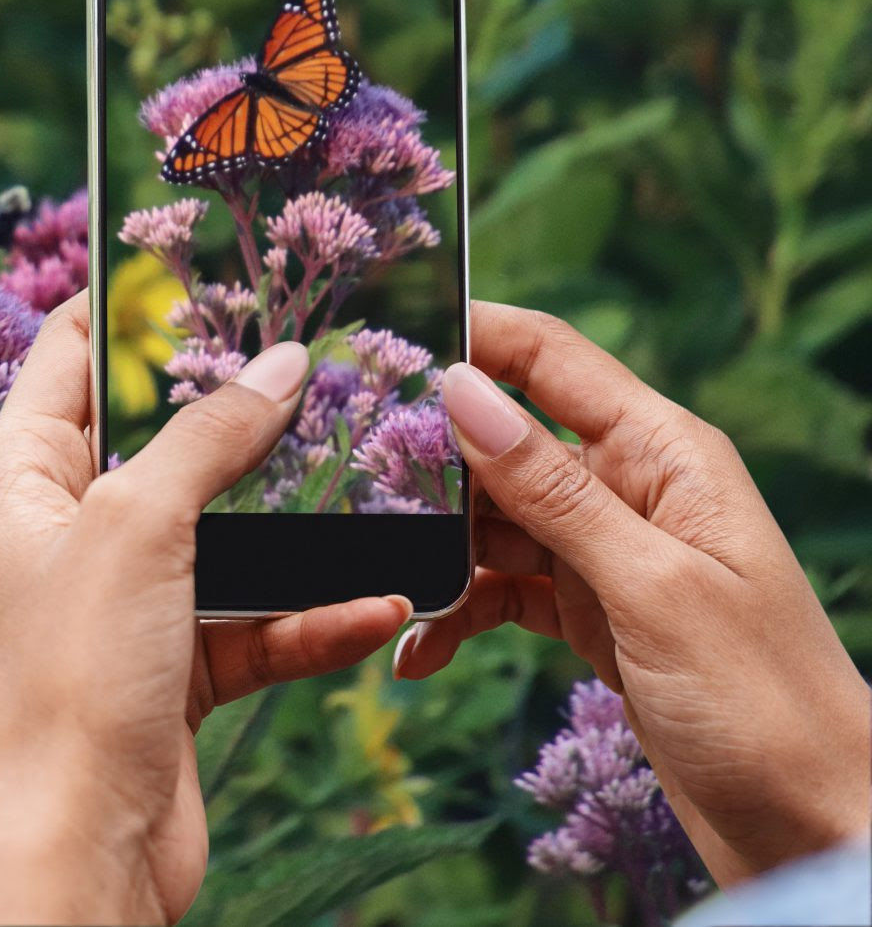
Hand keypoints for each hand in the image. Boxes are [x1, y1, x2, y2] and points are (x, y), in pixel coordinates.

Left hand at [0, 294, 409, 925]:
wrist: (84, 851)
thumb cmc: (73, 678)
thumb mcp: (140, 526)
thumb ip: (210, 436)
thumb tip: (281, 360)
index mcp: (25, 473)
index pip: (70, 350)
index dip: (130, 298)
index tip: (210, 254)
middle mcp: (71, 525)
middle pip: (164, 434)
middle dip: (243, 403)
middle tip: (326, 347)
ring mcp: (128, 598)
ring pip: (226, 528)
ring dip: (299, 516)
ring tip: (377, 468)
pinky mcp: (178, 666)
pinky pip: (258, 619)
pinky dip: (315, 614)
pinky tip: (379, 604)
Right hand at [397, 301, 871, 885]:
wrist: (813, 828)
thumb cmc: (764, 704)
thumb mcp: (651, 590)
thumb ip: (553, 492)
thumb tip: (462, 390)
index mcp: (664, 453)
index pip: (549, 358)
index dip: (469, 335)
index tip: (382, 341)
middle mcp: (632, 488)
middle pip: (504, 438)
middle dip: (429, 460)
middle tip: (351, 487)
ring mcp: (607, 552)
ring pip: (491, 519)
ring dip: (435, 550)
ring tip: (383, 582)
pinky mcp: (588, 613)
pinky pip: (500, 591)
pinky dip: (457, 614)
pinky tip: (418, 651)